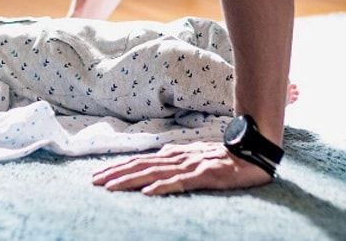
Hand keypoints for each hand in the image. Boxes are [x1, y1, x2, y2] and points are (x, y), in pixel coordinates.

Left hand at [92, 141, 271, 194]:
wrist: (252, 151)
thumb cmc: (223, 156)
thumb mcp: (194, 156)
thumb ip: (175, 157)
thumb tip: (156, 157)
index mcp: (174, 154)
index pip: (141, 161)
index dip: (119, 168)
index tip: (98, 176)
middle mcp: (178, 157)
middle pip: (141, 165)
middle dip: (116, 174)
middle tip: (94, 182)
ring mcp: (190, 165)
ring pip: (154, 173)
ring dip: (131, 180)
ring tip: (111, 187)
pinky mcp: (204, 174)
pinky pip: (180, 182)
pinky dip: (163, 187)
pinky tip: (148, 193)